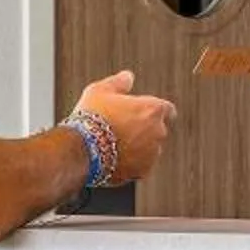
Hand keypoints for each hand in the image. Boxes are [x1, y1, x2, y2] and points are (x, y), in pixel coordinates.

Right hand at [74, 69, 176, 184]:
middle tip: (124, 129)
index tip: (147, 113)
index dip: (157, 111)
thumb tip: (128, 77)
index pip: (168, 109)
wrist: (81, 149)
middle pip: (158, 130)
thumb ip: (119, 82)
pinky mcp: (142, 172)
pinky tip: (115, 159)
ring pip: (150, 150)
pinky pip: (141, 166)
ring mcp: (152, 154)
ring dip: (139, 147)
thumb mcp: (101, 90)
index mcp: (153, 109)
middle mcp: (158, 132)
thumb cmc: (92, 117)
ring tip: (116, 146)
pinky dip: (133, 163)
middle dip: (145, 129)